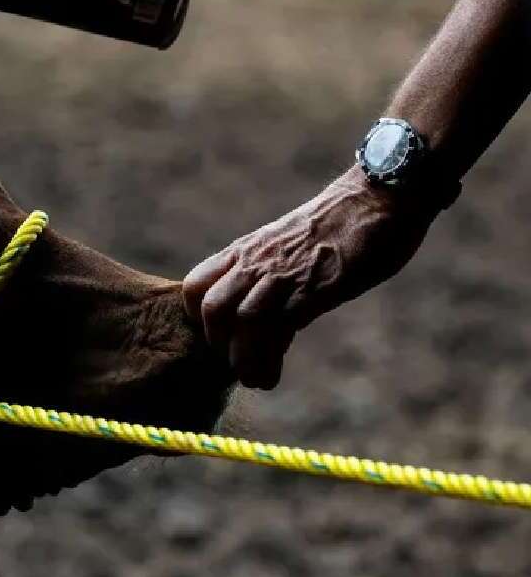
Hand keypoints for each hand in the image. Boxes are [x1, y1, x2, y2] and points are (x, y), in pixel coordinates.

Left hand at [182, 169, 440, 389]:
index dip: (198, 317)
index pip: (197, 284)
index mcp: (248, 249)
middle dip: (217, 344)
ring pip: (239, 322)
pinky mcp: (312, 288)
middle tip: (235, 364)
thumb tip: (270, 308)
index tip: (218, 338)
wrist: (380, 196)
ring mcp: (282, 274)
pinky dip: (267, 360)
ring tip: (254, 380)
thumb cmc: (344, 222)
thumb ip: (272, 271)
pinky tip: (272, 375)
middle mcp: (256, 261)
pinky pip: (276, 331)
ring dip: (242, 360)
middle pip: (210, 308)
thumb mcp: (292, 246)